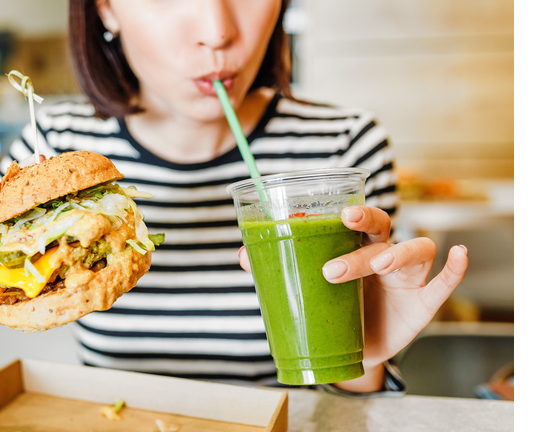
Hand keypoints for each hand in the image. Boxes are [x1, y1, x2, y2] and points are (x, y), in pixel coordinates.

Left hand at [238, 206, 468, 391]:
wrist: (354, 349)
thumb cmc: (333, 308)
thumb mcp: (310, 291)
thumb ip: (281, 271)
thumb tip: (241, 256)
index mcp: (354, 247)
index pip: (358, 220)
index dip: (353, 212)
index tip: (339, 213)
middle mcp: (382, 255)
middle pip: (383, 231)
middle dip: (366, 233)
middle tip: (336, 260)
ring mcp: (405, 278)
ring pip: (414, 251)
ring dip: (398, 254)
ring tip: (379, 266)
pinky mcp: (422, 305)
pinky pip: (443, 283)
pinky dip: (453, 269)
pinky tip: (459, 254)